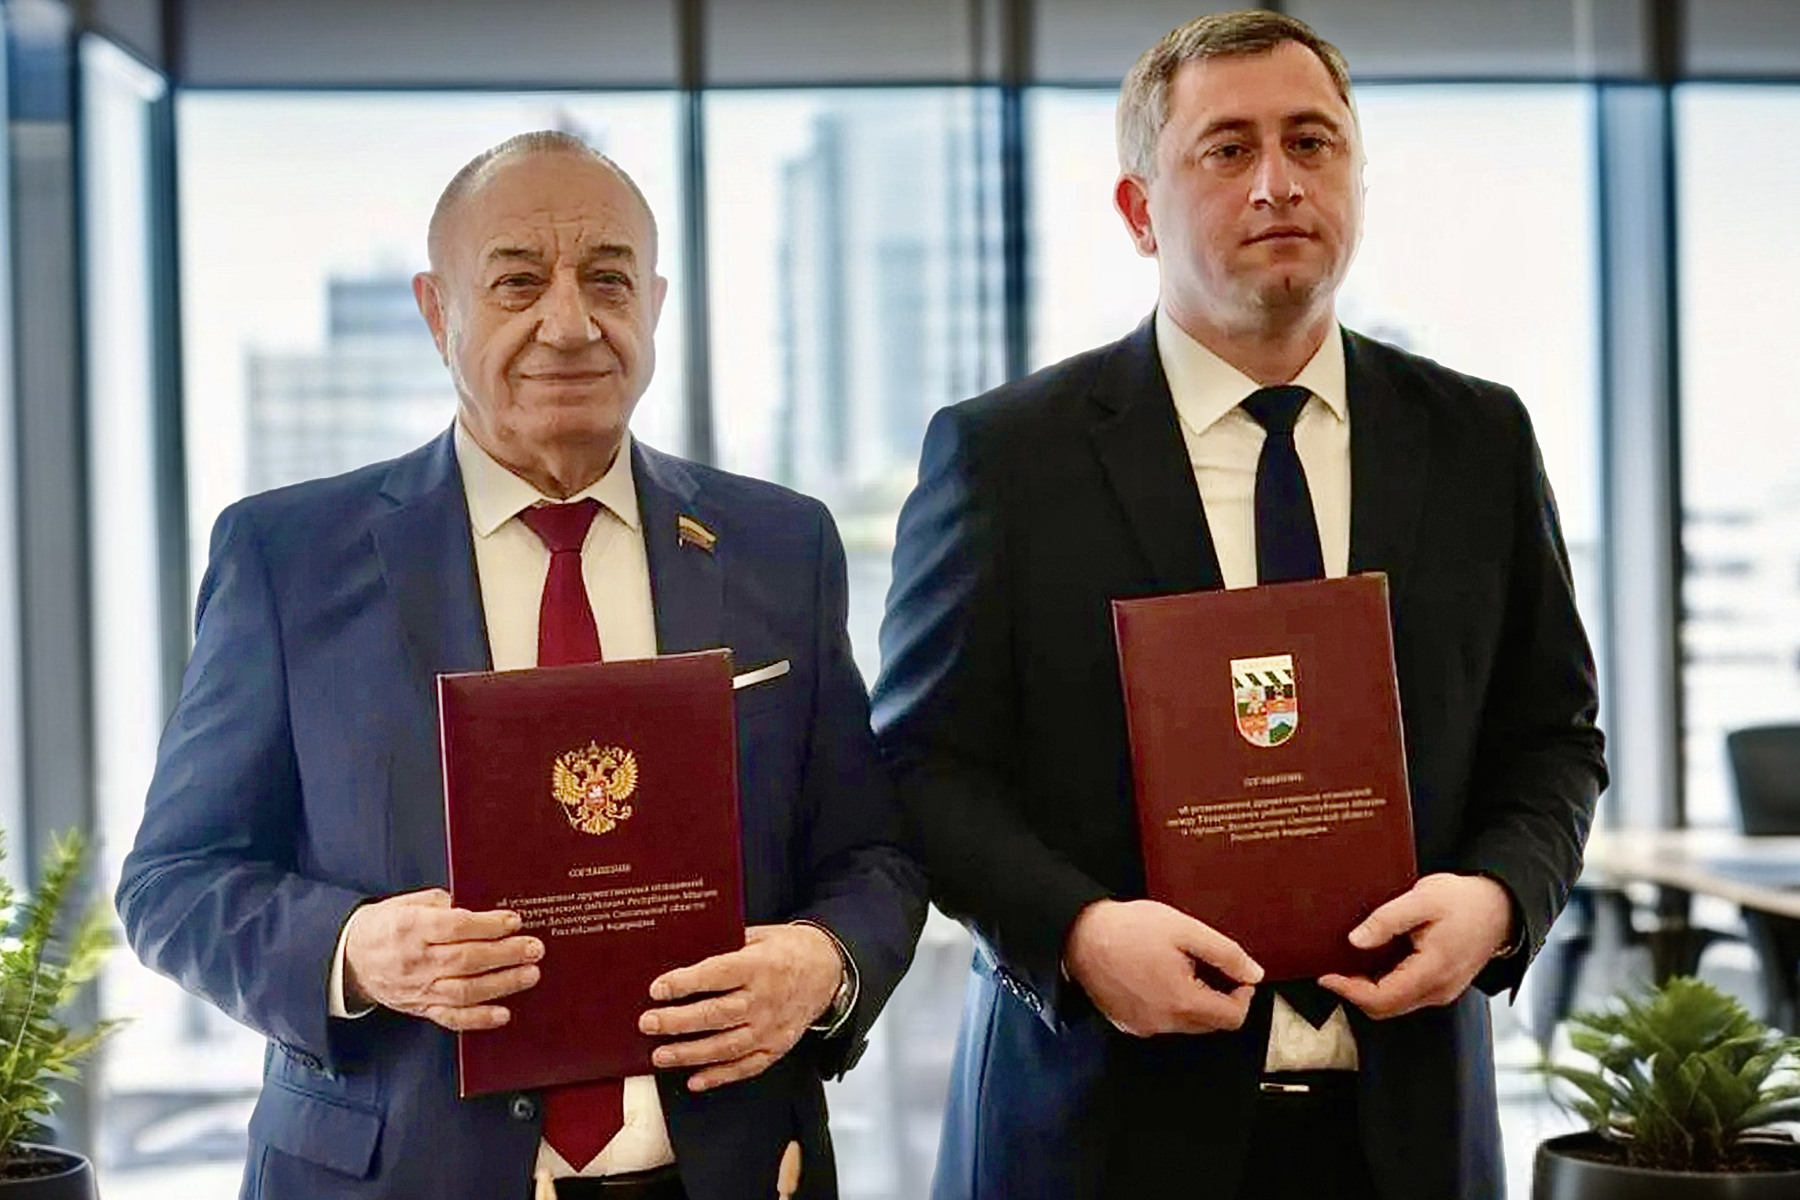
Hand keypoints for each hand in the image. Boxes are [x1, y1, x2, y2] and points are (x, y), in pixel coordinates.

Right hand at [342, 889, 542, 1030]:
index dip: (488, 925)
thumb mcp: (407, 902)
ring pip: (465, 990)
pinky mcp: (421, 1008)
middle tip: (534, 948)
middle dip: (505, 954)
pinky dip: (479, 1018)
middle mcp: (416, 960)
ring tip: (530, 974)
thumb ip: (441, 903)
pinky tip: (503, 1014)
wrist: (350, 958)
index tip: (514, 921)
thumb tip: (477, 908)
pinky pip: (451, 1018)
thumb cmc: (384, 925)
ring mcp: (419, 988)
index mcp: (411, 928)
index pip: (456, 927)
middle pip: (467, 959)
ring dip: (502, 984)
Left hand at [639, 924, 842, 1091]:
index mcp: (760, 966)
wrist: (829, 969)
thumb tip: (685, 952)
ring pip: (726, 1046)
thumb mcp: (760, 935)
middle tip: (648, 1023)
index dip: (685, 983)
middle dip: (677, 1022)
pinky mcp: (776, 1047)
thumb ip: (727, 944)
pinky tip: (694, 1080)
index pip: (717, 975)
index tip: (658, 988)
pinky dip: (719, 1076)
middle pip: (716, 1015)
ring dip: (690, 1054)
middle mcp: (764, 1000)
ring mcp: (771, 1028)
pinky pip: (746, 1067)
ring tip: (660, 1056)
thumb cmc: (788, 950)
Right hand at [1062, 899, 1262, 1037]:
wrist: (1079, 935)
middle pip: (1210, 1024)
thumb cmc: (1130, 928)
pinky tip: (1155, 978)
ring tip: (1176, 967)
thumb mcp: (1185, 930)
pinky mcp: (1126, 1024)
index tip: (1236, 974)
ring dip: (1193, 1002)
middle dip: (1218, 998)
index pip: (1233, 1017)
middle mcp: (1164, 1024)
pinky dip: (1169, 1006)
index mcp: (1183, 1002)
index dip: (1243, 995)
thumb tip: (1255, 974)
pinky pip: (1161, 1022)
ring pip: (1186, 1024)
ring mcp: (1143, 1027)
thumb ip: (1225, 954)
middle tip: (1204, 964)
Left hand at [1318, 872, 1512, 1018]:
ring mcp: (1442, 991)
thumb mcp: (1422, 898)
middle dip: (1353, 993)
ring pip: (1395, 1004)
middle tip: (1331, 969)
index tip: (1325, 976)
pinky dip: (1384, 985)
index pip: (1381, 998)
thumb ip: (1387, 920)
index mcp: (1432, 971)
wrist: (1502, 907)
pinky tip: (1372, 963)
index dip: (1348, 991)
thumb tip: (1355, 940)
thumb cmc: (1465, 900)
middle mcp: (1438, 990)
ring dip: (1367, 990)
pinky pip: (1406, 995)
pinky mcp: (1443, 986)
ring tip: (1347, 964)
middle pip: (1385, 1008)